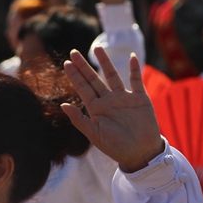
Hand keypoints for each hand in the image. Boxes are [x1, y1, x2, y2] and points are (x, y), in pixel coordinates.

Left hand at [62, 46, 163, 172]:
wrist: (140, 154)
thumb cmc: (116, 147)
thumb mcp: (95, 135)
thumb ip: (79, 120)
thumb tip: (62, 105)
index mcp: (96, 109)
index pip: (83, 89)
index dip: (75, 76)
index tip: (66, 63)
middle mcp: (108, 101)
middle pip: (94, 79)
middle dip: (84, 66)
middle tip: (73, 52)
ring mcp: (124, 98)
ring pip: (113, 76)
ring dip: (105, 62)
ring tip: (98, 48)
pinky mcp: (140, 99)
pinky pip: (136, 80)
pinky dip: (135, 69)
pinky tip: (132, 57)